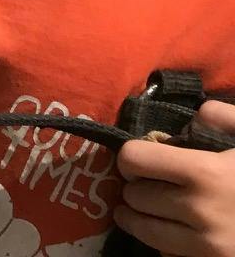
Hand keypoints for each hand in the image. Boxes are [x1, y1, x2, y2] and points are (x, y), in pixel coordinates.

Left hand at [115, 100, 234, 255]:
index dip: (131, 157)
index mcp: (205, 173)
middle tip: (145, 184)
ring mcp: (206, 247)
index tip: (139, 159)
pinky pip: (169, 254)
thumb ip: (226, 118)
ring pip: (143, 230)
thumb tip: (197, 115)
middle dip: (136, 188)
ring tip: (143, 209)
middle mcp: (199, 211)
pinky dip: (165, 243)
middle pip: (134, 196)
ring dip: (138, 217)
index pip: (134, 159)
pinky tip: (175, 231)